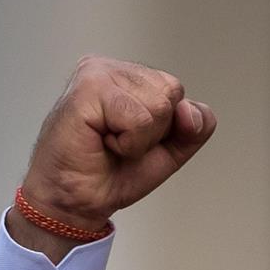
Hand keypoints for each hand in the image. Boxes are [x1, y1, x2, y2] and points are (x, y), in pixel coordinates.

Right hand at [11, 56, 217, 260]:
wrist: (76, 201)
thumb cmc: (110, 173)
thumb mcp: (168, 151)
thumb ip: (194, 128)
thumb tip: (189, 111)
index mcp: (129, 75)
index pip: (177, 90)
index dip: (164, 127)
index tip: (131, 139)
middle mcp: (112, 67)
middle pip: (172, 92)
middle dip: (153, 131)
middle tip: (118, 142)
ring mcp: (98, 73)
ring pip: (158, 106)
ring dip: (138, 140)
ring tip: (109, 142)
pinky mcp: (89, 88)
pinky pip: (139, 119)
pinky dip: (127, 143)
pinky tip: (102, 142)